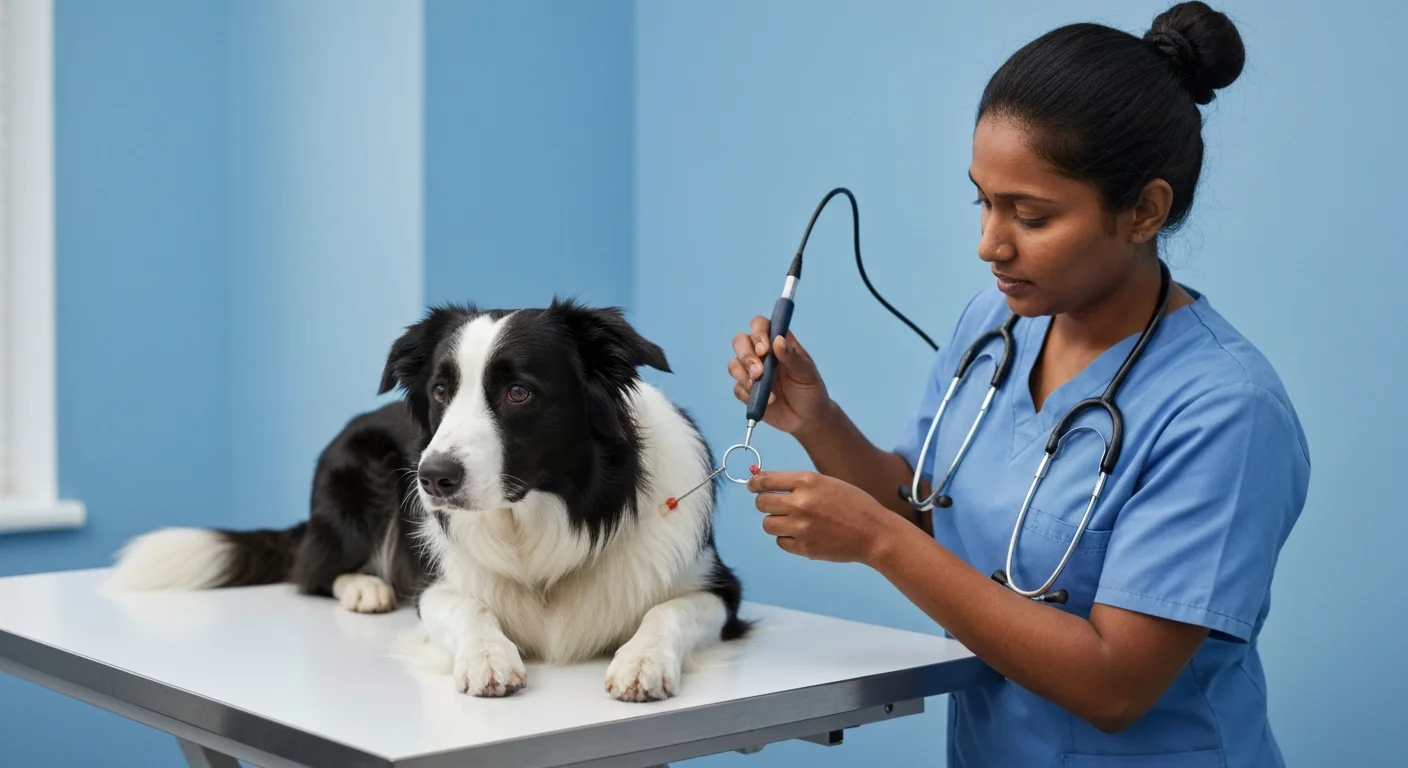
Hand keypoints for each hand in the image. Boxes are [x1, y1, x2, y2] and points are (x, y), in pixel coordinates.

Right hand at [728, 317, 831, 435]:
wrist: (808, 419)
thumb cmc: (810, 390)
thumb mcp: (806, 373)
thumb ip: (792, 356)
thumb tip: (777, 340)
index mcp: (777, 343)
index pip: (760, 325)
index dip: (758, 333)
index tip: (765, 349)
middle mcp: (762, 354)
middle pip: (740, 341)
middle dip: (746, 356)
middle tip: (759, 373)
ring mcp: (752, 373)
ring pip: (734, 364)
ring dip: (744, 376)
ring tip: (764, 388)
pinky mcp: (747, 391)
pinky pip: (737, 388)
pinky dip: (748, 394)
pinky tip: (768, 401)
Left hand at [746, 470, 902, 563]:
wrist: (874, 532)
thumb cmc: (853, 505)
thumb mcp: (827, 483)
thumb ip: (799, 483)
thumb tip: (765, 483)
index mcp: (807, 481)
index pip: (766, 481)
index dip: (755, 484)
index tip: (753, 487)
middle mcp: (801, 502)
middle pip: (762, 503)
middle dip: (764, 504)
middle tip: (774, 506)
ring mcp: (801, 526)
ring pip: (767, 524)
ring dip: (776, 523)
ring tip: (793, 522)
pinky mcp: (804, 547)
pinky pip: (780, 542)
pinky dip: (787, 539)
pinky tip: (803, 535)